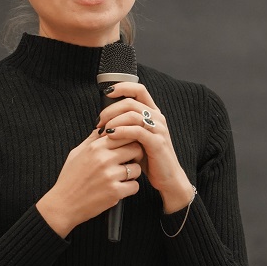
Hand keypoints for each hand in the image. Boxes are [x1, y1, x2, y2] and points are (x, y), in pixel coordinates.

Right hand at [36, 128, 142, 237]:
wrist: (63, 204)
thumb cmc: (69, 179)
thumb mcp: (76, 153)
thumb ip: (92, 140)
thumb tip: (104, 128)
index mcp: (95, 147)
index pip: (125, 134)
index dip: (130, 140)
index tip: (127, 148)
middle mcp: (104, 159)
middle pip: (136, 149)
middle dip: (135, 155)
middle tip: (129, 162)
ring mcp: (110, 176)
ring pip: (137, 168)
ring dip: (132, 174)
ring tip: (121, 178)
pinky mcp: (115, 192)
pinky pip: (135, 186)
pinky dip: (130, 188)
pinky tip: (119, 189)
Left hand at [96, 82, 194, 213]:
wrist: (167, 178)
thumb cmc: (149, 159)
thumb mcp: (136, 138)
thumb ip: (125, 126)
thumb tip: (103, 118)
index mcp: (153, 113)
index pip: (139, 89)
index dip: (123, 87)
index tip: (107, 92)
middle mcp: (157, 118)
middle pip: (131, 102)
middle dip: (111, 109)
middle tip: (98, 121)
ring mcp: (159, 129)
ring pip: (133, 115)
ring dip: (114, 120)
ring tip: (103, 130)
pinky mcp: (157, 142)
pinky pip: (137, 131)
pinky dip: (121, 131)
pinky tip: (111, 135)